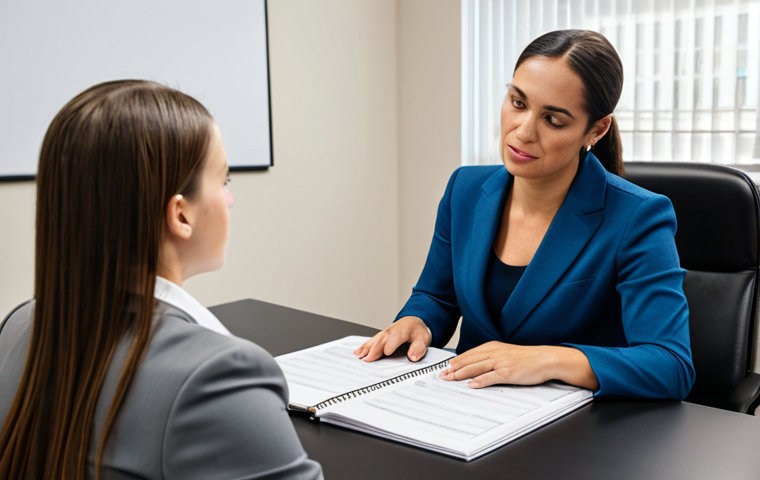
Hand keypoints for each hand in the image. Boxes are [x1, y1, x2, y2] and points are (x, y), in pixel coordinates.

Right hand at [353, 316, 431, 362]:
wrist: (412, 321)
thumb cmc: (417, 331)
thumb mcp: (423, 338)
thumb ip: (419, 348)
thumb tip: (412, 357)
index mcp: (402, 331)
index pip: (395, 338)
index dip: (391, 345)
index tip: (386, 352)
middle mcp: (390, 332)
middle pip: (381, 341)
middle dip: (374, 349)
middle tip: (368, 359)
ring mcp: (384, 334)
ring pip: (374, 341)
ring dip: (366, 348)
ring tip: (360, 356)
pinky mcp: (380, 337)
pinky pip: (371, 341)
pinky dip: (363, 347)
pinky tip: (357, 353)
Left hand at [439, 341, 598, 389]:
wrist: (545, 358)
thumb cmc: (527, 358)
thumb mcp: (506, 353)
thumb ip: (491, 358)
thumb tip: (476, 367)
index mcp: (492, 347)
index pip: (469, 354)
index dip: (456, 361)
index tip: (445, 367)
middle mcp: (494, 352)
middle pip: (469, 360)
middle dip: (454, 368)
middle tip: (442, 375)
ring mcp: (501, 362)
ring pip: (476, 367)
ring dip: (461, 373)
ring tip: (450, 379)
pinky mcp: (508, 372)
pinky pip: (491, 376)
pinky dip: (480, 381)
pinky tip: (471, 385)